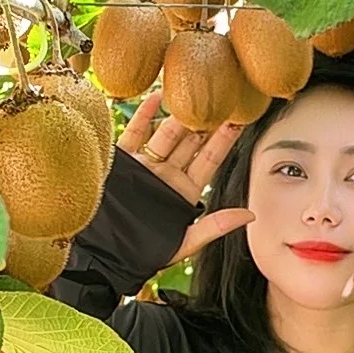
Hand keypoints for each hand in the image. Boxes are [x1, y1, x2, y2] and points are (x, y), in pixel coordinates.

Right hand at [118, 94, 253, 264]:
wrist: (102, 256)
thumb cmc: (144, 255)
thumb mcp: (185, 242)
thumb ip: (215, 226)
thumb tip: (250, 214)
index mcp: (186, 191)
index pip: (210, 159)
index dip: (224, 139)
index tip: (240, 119)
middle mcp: (168, 175)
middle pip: (189, 142)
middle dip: (203, 121)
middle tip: (217, 98)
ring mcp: (145, 166)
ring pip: (165, 136)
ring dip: (178, 117)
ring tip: (190, 97)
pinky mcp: (123, 162)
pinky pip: (135, 134)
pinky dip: (144, 116)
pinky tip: (156, 98)